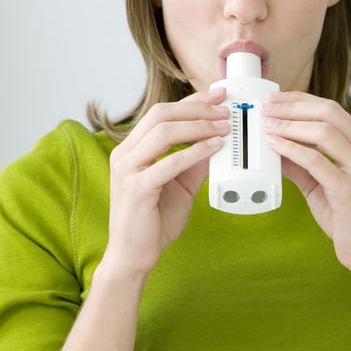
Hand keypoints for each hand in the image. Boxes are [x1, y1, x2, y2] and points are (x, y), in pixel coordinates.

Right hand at [105, 88, 228, 276]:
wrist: (133, 255)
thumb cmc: (153, 220)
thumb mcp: (180, 184)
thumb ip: (195, 162)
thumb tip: (219, 140)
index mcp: (131, 149)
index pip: (161, 113)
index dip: (191, 101)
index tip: (218, 95)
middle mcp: (125, 154)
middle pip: (161, 115)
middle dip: (197, 108)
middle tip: (225, 109)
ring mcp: (127, 170)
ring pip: (163, 133)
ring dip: (198, 126)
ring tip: (224, 127)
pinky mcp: (136, 189)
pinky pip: (169, 163)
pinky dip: (195, 152)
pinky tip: (215, 148)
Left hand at [262, 92, 350, 277]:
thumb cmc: (350, 217)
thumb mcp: (322, 184)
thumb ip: (301, 164)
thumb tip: (273, 146)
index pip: (331, 109)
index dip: (300, 99)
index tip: (275, 98)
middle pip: (328, 112)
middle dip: (292, 106)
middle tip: (266, 107)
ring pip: (323, 131)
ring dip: (289, 124)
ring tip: (266, 125)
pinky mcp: (349, 189)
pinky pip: (316, 161)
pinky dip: (292, 149)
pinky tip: (275, 145)